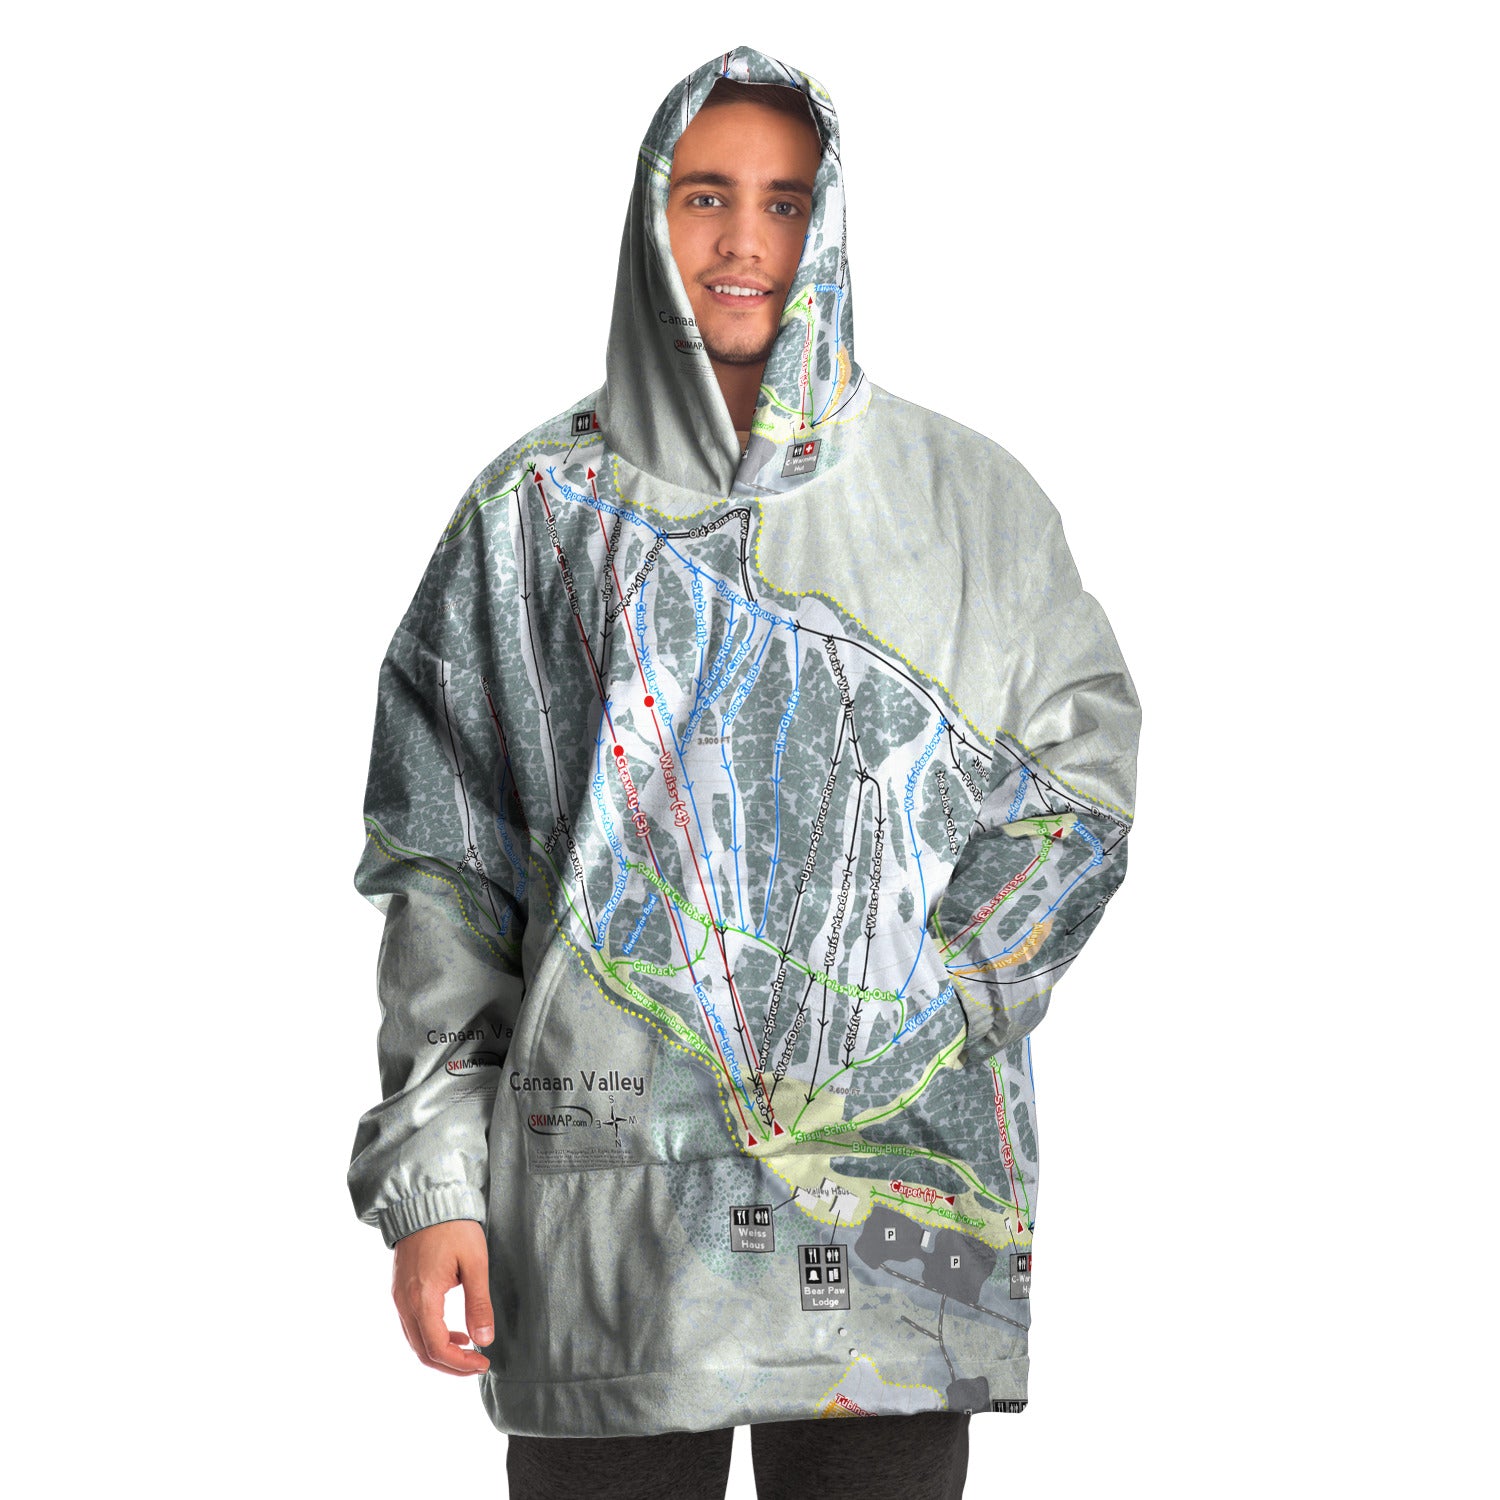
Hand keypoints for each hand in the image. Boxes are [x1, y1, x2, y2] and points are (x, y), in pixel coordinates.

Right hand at [391, 1218, 493, 1376]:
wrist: (426, 1200)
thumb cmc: (453, 1227)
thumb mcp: (475, 1263)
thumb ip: (478, 1303)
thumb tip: (484, 1341)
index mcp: (422, 1298)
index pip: (436, 1348)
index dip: (460, 1364)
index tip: (482, 1363)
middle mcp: (404, 1303)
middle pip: (422, 1351)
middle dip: (450, 1365)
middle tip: (477, 1364)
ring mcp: (399, 1297)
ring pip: (415, 1341)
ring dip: (440, 1353)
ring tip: (468, 1349)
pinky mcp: (400, 1290)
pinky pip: (412, 1326)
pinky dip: (431, 1337)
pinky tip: (453, 1331)